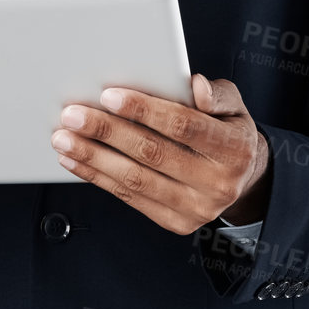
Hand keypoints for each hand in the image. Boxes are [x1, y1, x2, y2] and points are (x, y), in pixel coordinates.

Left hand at [50, 74, 270, 233]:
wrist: (245, 179)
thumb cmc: (228, 132)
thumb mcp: (233, 106)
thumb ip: (216, 94)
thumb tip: (196, 85)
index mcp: (233, 148)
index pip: (182, 125)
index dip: (144, 110)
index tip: (109, 95)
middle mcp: (218, 182)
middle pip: (152, 153)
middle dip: (106, 132)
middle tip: (73, 115)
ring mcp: (197, 208)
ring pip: (135, 180)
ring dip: (93, 158)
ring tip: (64, 139)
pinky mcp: (176, 222)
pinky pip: (130, 198)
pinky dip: (98, 178)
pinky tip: (75, 162)